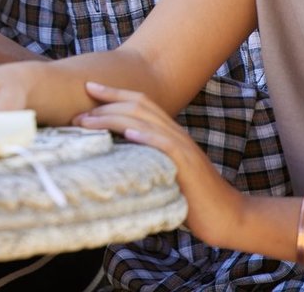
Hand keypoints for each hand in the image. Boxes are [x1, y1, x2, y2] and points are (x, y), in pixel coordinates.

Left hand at [74, 80, 244, 248]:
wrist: (226, 215)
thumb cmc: (193, 200)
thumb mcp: (164, 174)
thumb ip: (145, 162)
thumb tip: (115, 162)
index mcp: (170, 135)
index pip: (141, 103)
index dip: (114, 93)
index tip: (88, 87)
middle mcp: (176, 135)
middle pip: (139, 106)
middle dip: (106, 104)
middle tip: (77, 113)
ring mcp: (183, 149)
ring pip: (147, 122)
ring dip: (115, 118)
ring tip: (89, 121)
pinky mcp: (188, 166)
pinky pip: (167, 146)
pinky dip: (148, 137)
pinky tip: (130, 133)